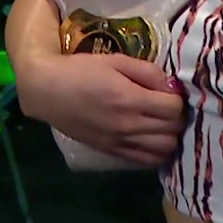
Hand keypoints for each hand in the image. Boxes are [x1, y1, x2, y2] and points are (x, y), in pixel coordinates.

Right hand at [13, 52, 184, 167]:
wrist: (47, 91)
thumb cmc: (79, 71)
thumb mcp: (115, 61)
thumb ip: (147, 72)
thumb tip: (171, 86)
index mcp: (130, 99)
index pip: (174, 108)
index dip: (176, 98)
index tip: (168, 91)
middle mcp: (128, 125)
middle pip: (173, 130)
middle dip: (175, 117)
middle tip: (166, 106)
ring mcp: (120, 142)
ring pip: (165, 149)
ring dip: (169, 136)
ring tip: (160, 123)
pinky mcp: (112, 152)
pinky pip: (147, 161)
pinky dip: (156, 152)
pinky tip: (150, 139)